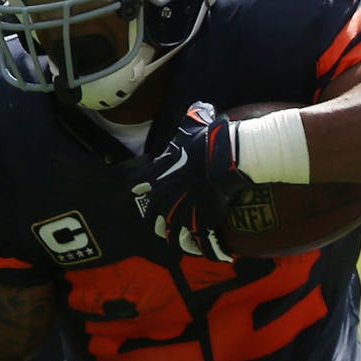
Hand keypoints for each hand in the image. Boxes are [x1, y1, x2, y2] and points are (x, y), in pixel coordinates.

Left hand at [131, 102, 251, 261]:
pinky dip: (205, 247)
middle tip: (155, 225)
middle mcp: (167, 193)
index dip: (137, 188)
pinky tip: (208, 252)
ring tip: (178, 244)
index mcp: (161, 171)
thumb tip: (200, 108)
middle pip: (152, 213)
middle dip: (153, 219)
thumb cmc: (209, 136)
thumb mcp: (197, 120)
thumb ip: (194, 116)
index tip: (135, 192)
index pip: (138, 183)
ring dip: (175, 239)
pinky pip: (199, 239)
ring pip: (172, 231)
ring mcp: (183, 207)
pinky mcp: (202, 217)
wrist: (226, 155)